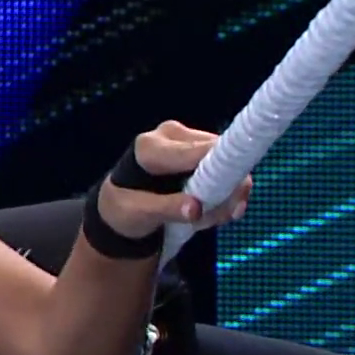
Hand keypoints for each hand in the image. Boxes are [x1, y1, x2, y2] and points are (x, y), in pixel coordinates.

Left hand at [95, 120, 251, 238]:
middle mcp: (171, 135)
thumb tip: (196, 208)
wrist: (120, 206)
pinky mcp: (202, 151)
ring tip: (208, 219)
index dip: (222, 171)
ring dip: (226, 195)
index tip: (234, 202)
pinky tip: (211, 211)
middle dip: (225, 190)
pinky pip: (227, 169)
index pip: (196, 152)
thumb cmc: (124, 208)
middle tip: (220, 218)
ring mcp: (189, 140)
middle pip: (218, 154)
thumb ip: (165, 209)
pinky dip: (225, 193)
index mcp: (150, 147)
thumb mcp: (136, 213)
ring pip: (227, 163)